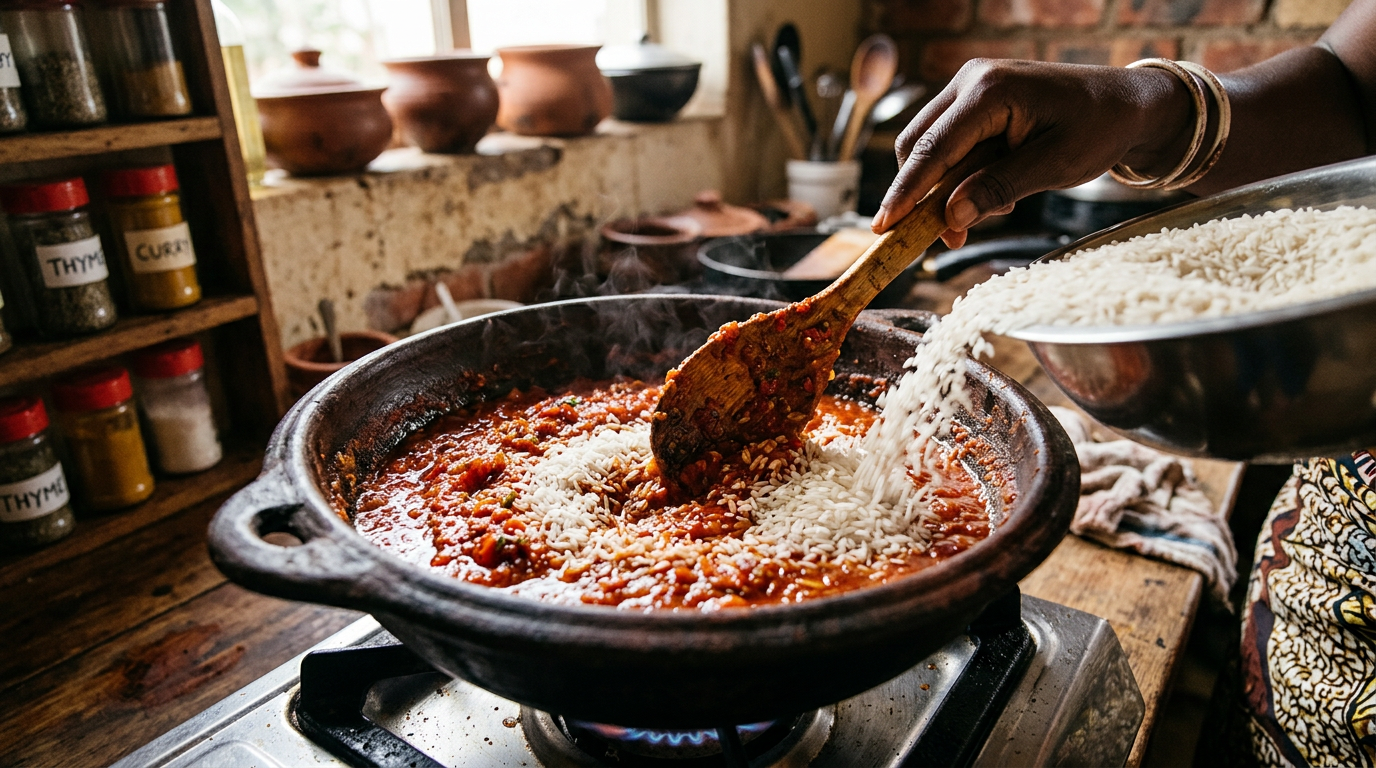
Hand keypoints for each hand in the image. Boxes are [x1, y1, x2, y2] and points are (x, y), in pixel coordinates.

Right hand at [871, 59, 1192, 246]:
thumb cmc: (1100, 127)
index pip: (933, 148)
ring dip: (942, 188)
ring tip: (986, 212)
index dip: (906, 192)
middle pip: (918, 145)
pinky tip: (988, 193)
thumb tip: (951, 218)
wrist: (1128, 104)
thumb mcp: (1055, 166)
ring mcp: (969, 88)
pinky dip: (956, 176)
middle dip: (923, 194)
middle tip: (950, 236)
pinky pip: (947, 144)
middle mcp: (971, 80)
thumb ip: (999, 189)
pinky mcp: (973, 103)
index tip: (885, 228)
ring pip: (927, 147)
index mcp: (991, 90)